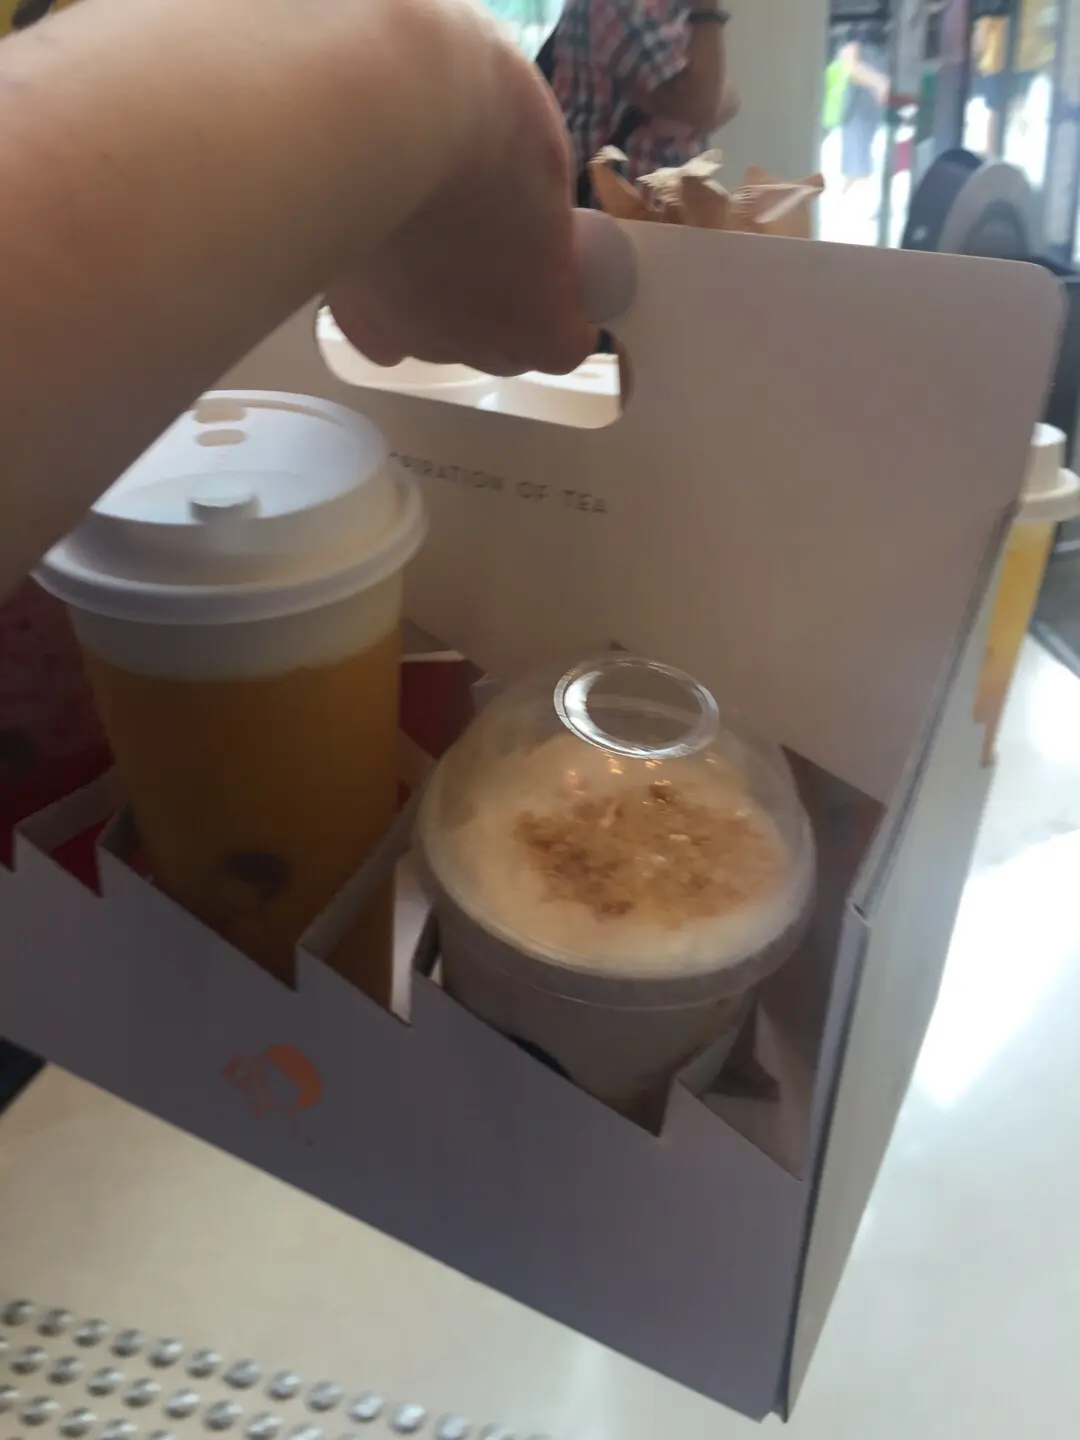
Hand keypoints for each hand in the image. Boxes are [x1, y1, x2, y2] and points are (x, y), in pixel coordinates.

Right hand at [326, 7, 594, 377]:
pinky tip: (390, 280)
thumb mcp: (549, 161)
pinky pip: (382, 337)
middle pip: (503, 353)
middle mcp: (476, 345)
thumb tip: (534, 223)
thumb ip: (545, 218)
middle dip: (511, 315)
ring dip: (450, 309)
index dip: (565, 315)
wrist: (384, 116)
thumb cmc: (486, 127)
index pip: (563, 348)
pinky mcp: (357, 318)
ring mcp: (413, 336)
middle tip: (500, 252)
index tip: (561, 277)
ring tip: (434, 244)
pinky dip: (391, 315)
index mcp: (537, 318)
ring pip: (443, 341)